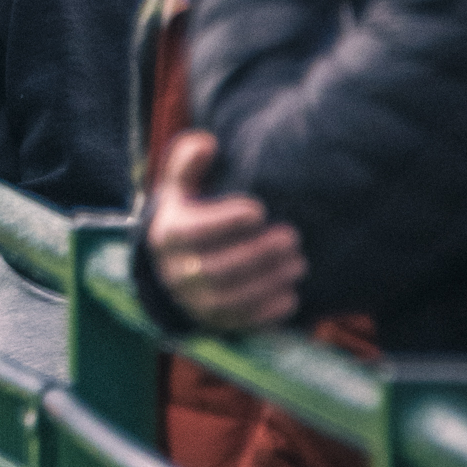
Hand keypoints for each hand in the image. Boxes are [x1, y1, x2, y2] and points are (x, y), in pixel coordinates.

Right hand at [148, 131, 305, 330]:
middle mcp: (176, 273)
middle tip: (292, 237)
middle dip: (258, 254)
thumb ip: (189, 160)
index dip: (226, 222)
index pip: (193, 232)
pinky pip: (240, 323)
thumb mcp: (181, 186)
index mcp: (168, 236)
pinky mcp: (213, 322)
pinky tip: (291, 294)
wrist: (174, 264)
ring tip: (299, 263)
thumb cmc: (188, 214)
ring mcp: (194, 302)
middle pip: (216, 269)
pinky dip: (268, 311)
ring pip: (230, 298)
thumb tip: (207, 143)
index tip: (259, 210)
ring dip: (269, 281)